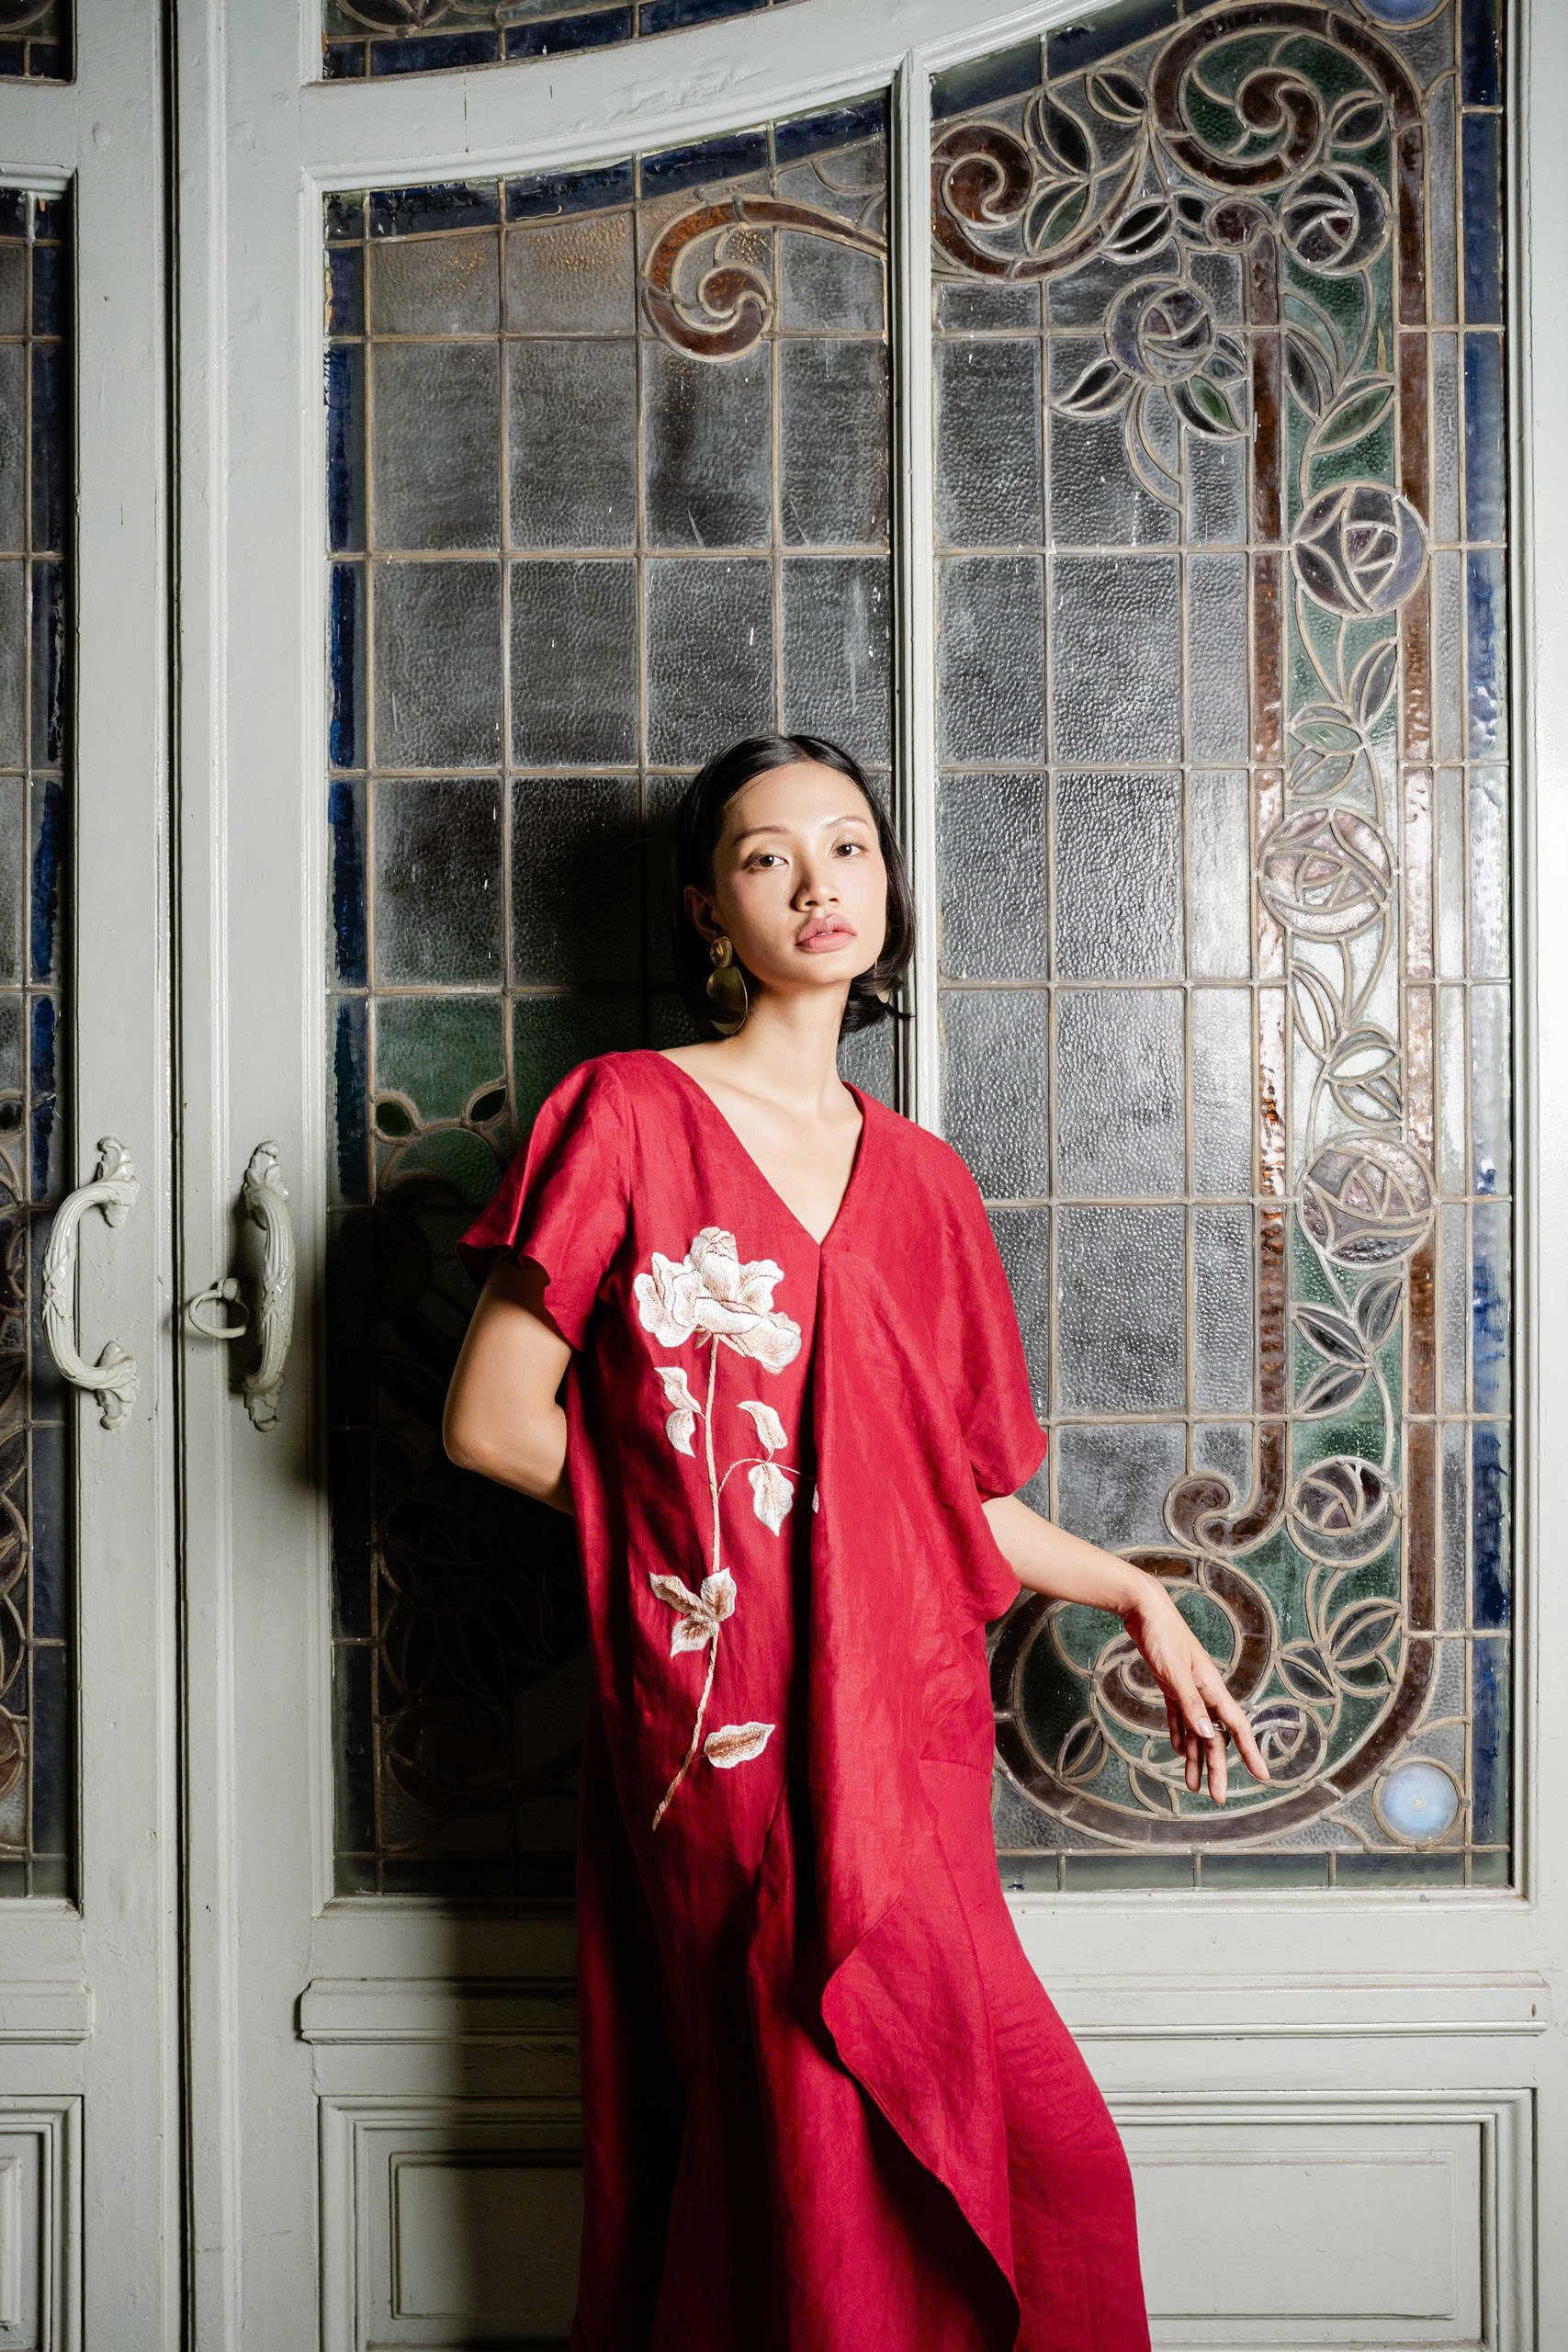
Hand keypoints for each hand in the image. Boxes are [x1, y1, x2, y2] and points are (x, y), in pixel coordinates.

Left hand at [1117, 1573, 1270, 1804]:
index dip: (1249, 1752)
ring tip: (1193, 1786)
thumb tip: (1208, 1735)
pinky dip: (1181, 1735)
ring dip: (1196, 1758)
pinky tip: (1181, 1751)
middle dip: (1216, 1768)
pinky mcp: (1171, 1684)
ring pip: (1197, 1731)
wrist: (1144, 1609)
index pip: (1236, 1727)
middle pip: (1215, 1737)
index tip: (1261, 1776)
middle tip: (1216, 1797)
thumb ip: (1190, 1704)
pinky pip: (1180, 1717)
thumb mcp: (1173, 1672)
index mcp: (1210, 1688)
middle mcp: (1204, 1691)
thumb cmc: (1162, 1636)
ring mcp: (1188, 1688)